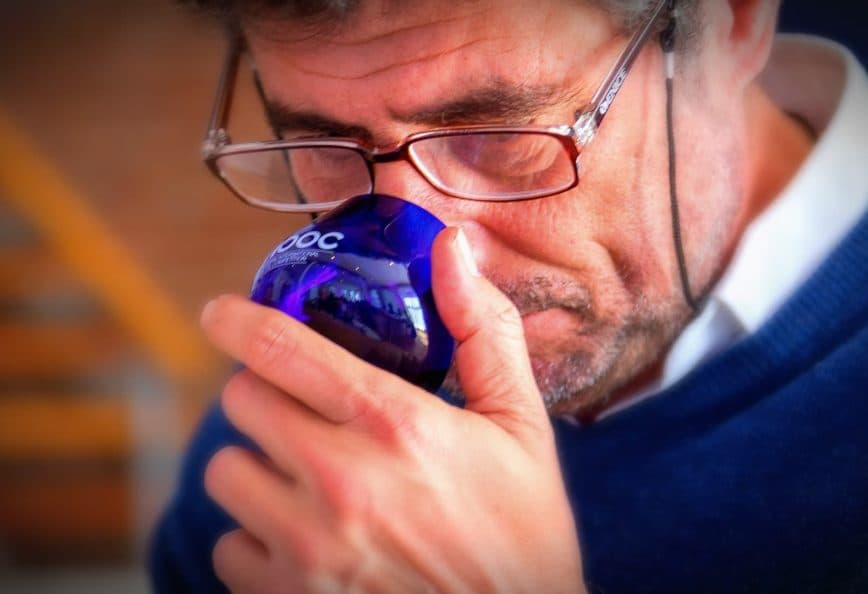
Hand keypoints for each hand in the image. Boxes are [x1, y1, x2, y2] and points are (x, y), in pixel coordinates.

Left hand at [201, 227, 583, 593]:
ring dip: (257, 465)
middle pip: (241, 402)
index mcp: (394, 424)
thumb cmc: (522, 531)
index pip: (282, 348)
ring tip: (303, 476)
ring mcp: (308, 547)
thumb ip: (484, 328)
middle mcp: (340, 481)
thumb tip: (452, 245)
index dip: (236, 319)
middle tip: (302, 409)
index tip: (220, 312)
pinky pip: (229, 547)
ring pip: (226, 473)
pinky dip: (256, 537)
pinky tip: (304, 538)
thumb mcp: (521, 424)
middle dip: (265, 394)